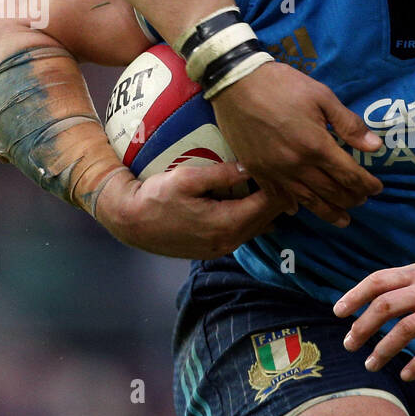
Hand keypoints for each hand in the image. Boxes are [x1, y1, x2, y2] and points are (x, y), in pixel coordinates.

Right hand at [95, 163, 285, 257]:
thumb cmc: (155, 197)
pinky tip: (250, 200)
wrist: (130, 222)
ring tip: (270, 184)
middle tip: (283, 172)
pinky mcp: (214, 250)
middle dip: (278, 196)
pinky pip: (243, 232)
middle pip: (268, 218)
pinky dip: (251, 216)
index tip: (284, 165)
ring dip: (265, 207)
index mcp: (226, 224)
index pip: (268, 204)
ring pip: (257, 227)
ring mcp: (222, 249)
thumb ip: (222, 174)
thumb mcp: (187, 178)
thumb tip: (250, 165)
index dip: (280, 184)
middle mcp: (229, 241)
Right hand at [211, 62, 382, 226]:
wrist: (236, 83)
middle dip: (351, 198)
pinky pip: (277, 196)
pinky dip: (292, 205)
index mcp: (317, 146)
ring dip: (328, 211)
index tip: (377, 188)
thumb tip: (375, 147)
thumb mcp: (322, 96)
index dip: (366, 184)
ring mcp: (276, 172)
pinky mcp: (258, 171)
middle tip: (362, 201)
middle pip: (331, 191)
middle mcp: (298, 166)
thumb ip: (348, 124)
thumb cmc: (282, 85)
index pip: (349, 175)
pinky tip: (299, 210)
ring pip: (308, 200)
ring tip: (342, 219)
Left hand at [334, 261, 414, 378]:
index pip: (380, 280)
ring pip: (405, 329)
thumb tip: (369, 304)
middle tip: (350, 345)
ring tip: (371, 364)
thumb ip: (407, 286)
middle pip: (386, 305)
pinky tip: (406, 375)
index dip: (355, 295)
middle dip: (362, 326)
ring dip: (383, 350)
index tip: (338, 313)